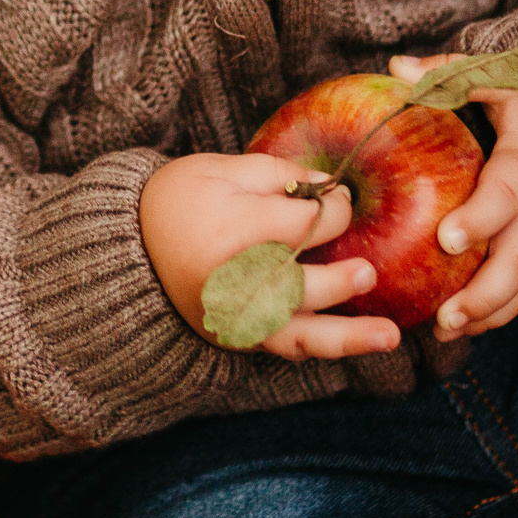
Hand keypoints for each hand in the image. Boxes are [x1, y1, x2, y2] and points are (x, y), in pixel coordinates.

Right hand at [140, 152, 403, 360]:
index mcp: (232, 231)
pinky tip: (355, 344)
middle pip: (303, 284)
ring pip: (299, 333)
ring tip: (390, 336)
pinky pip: (284, 348)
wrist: (128, 246)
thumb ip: (278, 174)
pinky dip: (319, 347)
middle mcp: (233, 281)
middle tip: (367, 270)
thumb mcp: (221, 169)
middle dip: (340, 277)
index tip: (338, 199)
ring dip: (347, 336)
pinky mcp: (235, 336)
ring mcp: (234, 315)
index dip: (333, 210)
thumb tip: (330, 185)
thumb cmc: (178, 199)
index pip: (303, 225)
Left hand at [388, 53, 517, 342]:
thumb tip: (395, 68)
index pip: (510, 190)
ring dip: (492, 310)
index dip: (484, 217)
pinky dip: (504, 311)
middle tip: (445, 314)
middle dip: (487, 290)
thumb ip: (450, 74)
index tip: (447, 241)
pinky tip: (465, 327)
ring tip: (446, 329)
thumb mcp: (501, 77)